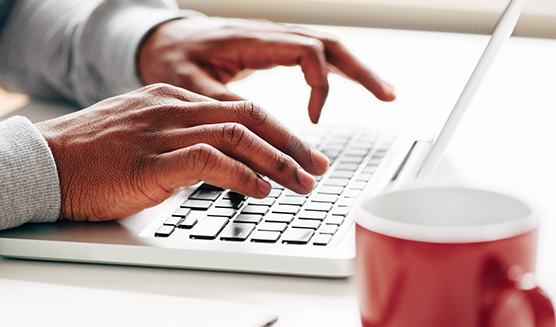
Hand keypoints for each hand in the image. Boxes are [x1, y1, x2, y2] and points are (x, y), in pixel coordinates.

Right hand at [36, 84, 328, 221]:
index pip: (240, 110)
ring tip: (302, 182)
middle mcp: (175, 108)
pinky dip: (242, 176)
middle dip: (291, 144)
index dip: (278, 131)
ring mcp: (164, 132)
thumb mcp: (143, 134)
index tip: (301, 151)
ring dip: (277, 162)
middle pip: (250, 118)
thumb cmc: (92, 154)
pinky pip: (211, 161)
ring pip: (238, 137)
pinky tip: (261, 190)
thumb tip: (216, 161)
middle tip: (318, 165)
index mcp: (174, 99)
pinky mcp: (153, 160)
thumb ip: (180, 140)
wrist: (45, 161)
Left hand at [138, 17, 395, 123]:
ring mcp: (275, 42)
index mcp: (253, 40)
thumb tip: (255, 130)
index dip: (318, 86)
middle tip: (388, 96)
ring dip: (357, 70)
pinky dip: (337, 72)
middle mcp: (271, 36)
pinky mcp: (275, 51)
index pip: (306, 51)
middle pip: (329, 44)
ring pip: (327, 48)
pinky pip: (315, 55)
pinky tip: (352, 85)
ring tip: (386, 93)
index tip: (312, 122)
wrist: (166, 40)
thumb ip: (221, 103)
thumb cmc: (174, 59)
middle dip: (361, 71)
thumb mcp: (188, 83)